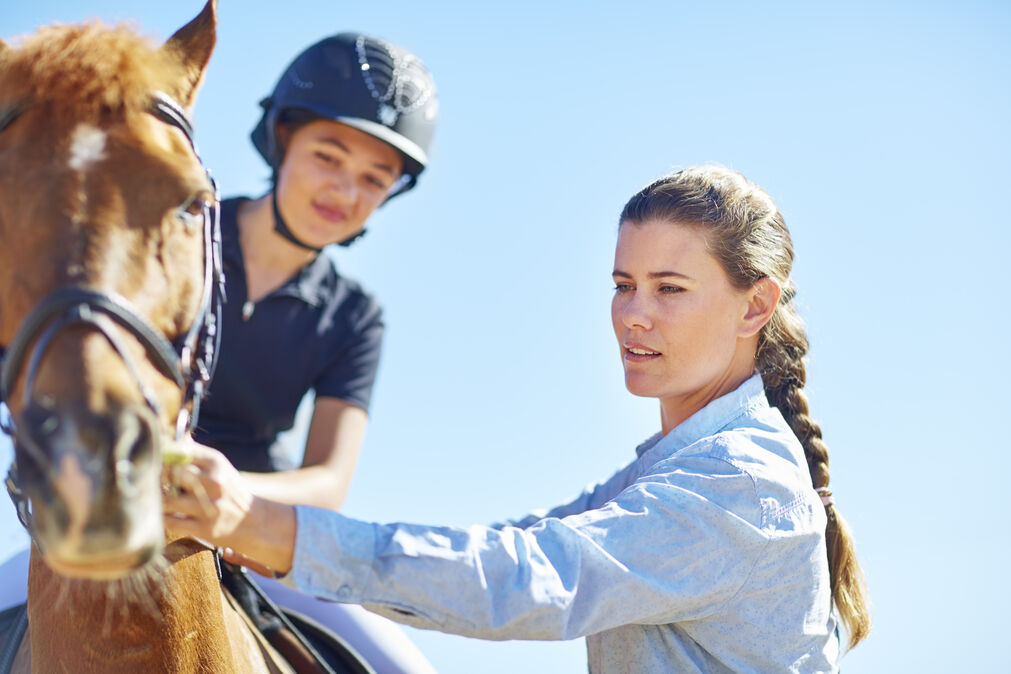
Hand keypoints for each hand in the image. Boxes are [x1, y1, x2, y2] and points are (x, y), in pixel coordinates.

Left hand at [162, 440, 296, 573]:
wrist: (256, 521)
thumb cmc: (230, 490)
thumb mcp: (220, 467)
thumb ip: (196, 454)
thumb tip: (175, 435)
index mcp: (217, 463)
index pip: (180, 451)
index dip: (164, 455)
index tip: (156, 460)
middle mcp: (214, 482)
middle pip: (172, 473)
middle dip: (159, 478)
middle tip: (152, 481)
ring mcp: (209, 506)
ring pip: (167, 500)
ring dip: (157, 500)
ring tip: (155, 500)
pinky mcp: (205, 529)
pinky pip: (171, 522)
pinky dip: (162, 519)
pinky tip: (163, 515)